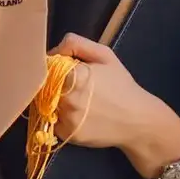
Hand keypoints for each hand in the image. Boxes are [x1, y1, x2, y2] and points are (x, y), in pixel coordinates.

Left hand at [53, 34, 179, 178]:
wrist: (137, 120)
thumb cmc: (121, 84)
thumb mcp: (104, 54)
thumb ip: (75, 43)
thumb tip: (52, 52)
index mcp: (72, 75)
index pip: (45, 67)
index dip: (52, 66)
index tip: (62, 69)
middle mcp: (65, 98)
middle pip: (42, 86)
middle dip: (51, 83)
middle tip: (70, 85)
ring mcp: (65, 118)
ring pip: (45, 104)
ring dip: (53, 100)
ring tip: (76, 100)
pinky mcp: (66, 135)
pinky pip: (52, 122)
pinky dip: (59, 117)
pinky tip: (77, 114)